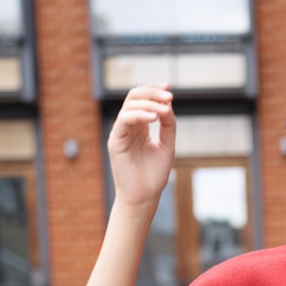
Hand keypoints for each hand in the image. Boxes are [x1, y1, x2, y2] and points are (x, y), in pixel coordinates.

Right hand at [108, 85, 175, 208]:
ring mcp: (120, 132)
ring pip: (130, 105)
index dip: (155, 90)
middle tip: (169, 96)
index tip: (170, 88)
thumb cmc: (154, 175)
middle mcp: (129, 127)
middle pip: (135, 97)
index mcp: (140, 127)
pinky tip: (154, 118)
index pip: (143, 99)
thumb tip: (169, 104)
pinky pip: (124, 119)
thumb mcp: (167, 146)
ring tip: (164, 111)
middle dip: (153, 93)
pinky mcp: (115, 140)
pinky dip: (139, 115)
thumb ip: (168, 126)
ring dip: (149, 104)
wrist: (144, 196)